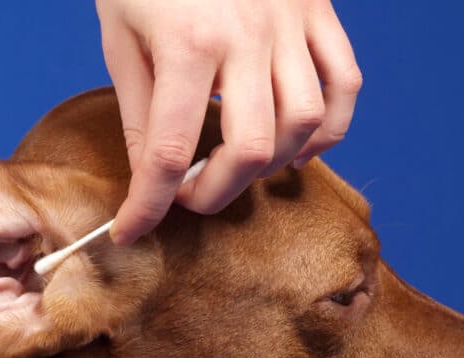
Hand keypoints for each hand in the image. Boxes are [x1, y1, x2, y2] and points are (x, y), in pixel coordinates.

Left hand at [97, 0, 361, 243]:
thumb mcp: (121, 35)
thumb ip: (139, 109)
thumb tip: (149, 176)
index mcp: (187, 43)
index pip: (167, 152)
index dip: (147, 205)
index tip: (131, 231)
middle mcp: (247, 37)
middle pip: (250, 150)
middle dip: (214, 192)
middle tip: (186, 195)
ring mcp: (291, 24)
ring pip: (303, 124)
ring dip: (269, 165)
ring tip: (236, 167)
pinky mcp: (318, 13)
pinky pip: (342, 85)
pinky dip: (326, 129)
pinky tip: (295, 145)